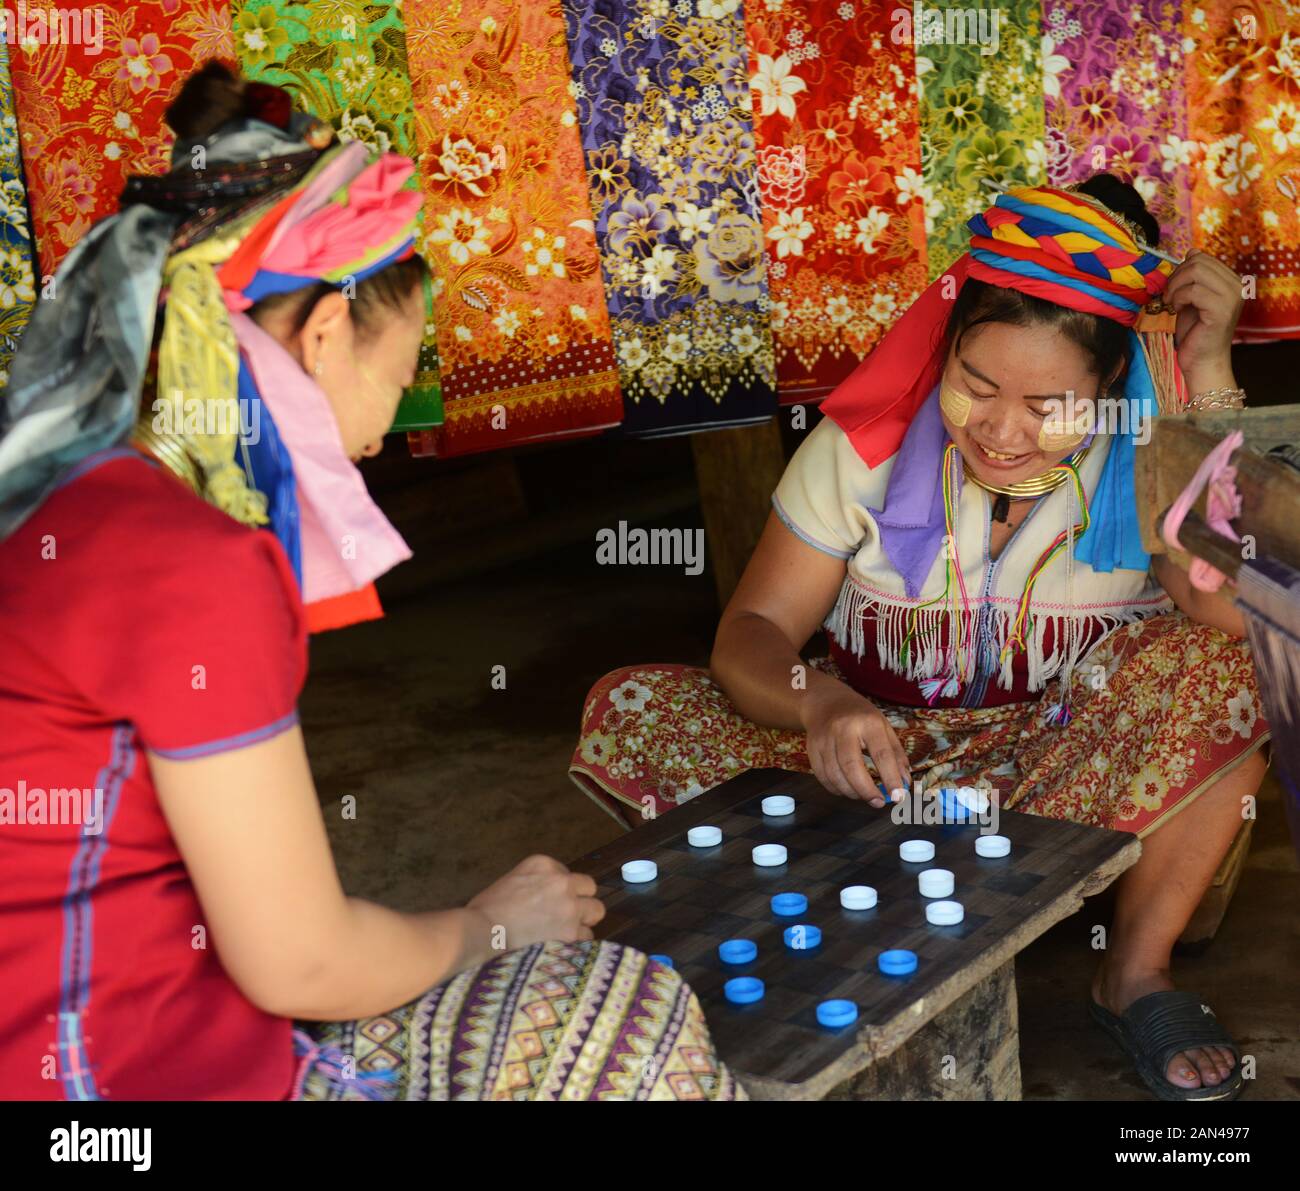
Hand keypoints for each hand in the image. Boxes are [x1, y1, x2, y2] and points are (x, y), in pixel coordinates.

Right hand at [467, 854, 604, 950]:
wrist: (481, 932)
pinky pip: (587, 937)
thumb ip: (535, 884)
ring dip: (583, 922)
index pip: (567, 875)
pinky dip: (577, 943)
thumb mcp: (511, 881)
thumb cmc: (485, 910)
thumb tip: (544, 899)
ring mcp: (570, 906)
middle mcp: (562, 881)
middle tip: (568, 916)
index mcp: (543, 864)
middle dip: (582, 901)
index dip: (561, 891)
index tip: (549, 903)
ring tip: (565, 934)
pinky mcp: (572, 932)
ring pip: (595, 911)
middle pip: (589, 888)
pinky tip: (561, 948)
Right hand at [799, 681, 911, 805]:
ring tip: (864, 796)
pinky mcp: (811, 748)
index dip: (891, 778)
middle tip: (879, 803)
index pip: (881, 754)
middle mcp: (843, 729)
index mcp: (868, 722)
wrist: (825, 701)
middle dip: (866, 790)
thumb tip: (904, 783)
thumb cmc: (859, 715)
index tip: (899, 796)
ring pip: (835, 774)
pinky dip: (836, 789)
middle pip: (852, 766)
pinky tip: (847, 790)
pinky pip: (822, 776)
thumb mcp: (883, 726)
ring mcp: (824, 739)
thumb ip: (896, 754)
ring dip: (851, 792)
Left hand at [1163, 249, 1242, 386]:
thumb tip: (1191, 251)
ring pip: (1196, 272)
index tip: (1172, 288)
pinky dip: (1178, 298)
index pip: (1203, 258)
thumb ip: (1193, 277)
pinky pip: (1193, 290)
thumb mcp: (1192, 298)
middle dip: (1176, 276)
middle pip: (1198, 261)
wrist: (1201, 360)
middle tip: (1168, 296)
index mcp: (1231, 281)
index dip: (1181, 270)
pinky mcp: (1222, 310)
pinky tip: (1176, 309)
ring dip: (1175, 286)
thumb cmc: (1195, 331)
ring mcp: (1232, 297)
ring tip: (1171, 302)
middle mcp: (1237, 286)